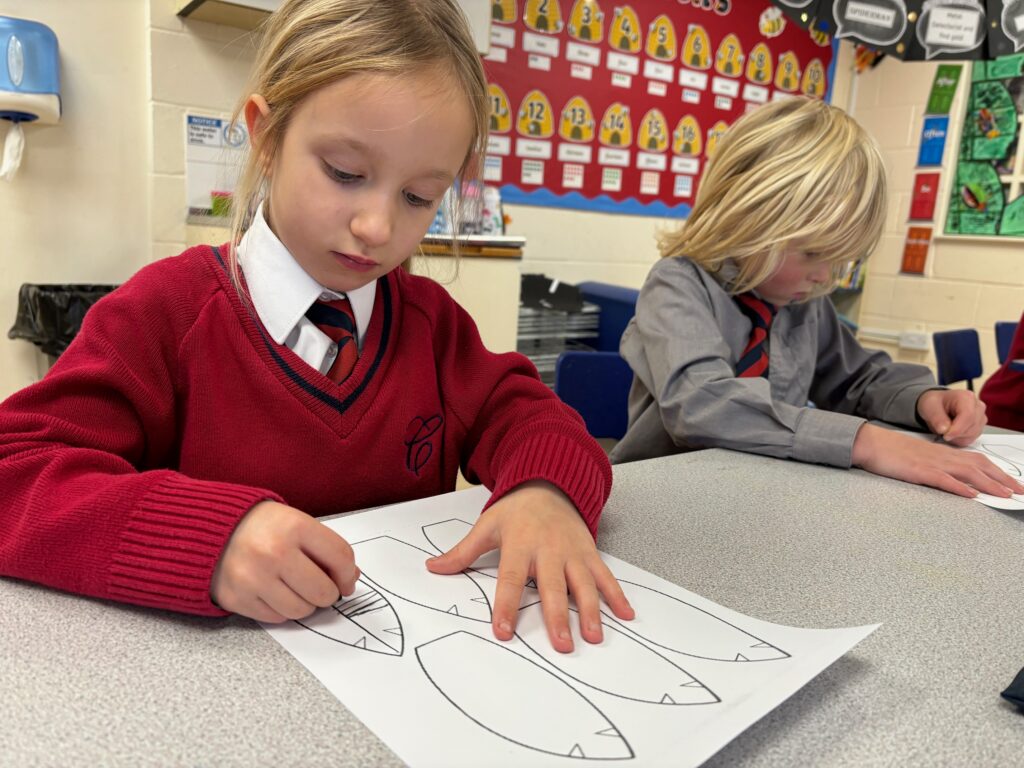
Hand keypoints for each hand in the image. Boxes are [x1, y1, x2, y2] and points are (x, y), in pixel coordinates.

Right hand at [211, 500, 359, 621]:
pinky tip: (274, 592)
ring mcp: (254, 578)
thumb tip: (350, 577)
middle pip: (323, 592)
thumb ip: (325, 547)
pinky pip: (277, 618)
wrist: (207, 530)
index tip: (346, 580)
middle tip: (320, 587)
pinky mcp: (237, 599)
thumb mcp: (295, 521)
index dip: (348, 574)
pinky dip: (281, 609)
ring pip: (301, 610)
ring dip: (305, 604)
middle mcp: (274, 553)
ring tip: (295, 588)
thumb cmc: (260, 526)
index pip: (340, 558)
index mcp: (294, 527)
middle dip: (327, 593)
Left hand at [426, 480, 633, 653]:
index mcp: (520, 544)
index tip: (503, 632)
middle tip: (561, 645)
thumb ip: (463, 552)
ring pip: (584, 584)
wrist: (549, 483)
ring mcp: (573, 552)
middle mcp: (549, 549)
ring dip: (591, 611)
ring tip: (594, 637)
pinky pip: (605, 576)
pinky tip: (626, 615)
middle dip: (558, 616)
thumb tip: (432, 568)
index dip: (505, 606)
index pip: (510, 579)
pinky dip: (617, 595)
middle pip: (553, 587)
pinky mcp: (590, 552)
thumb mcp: (487, 526)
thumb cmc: (515, 511)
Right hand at [852, 423, 1023, 497]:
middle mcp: (942, 456)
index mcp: (944, 453)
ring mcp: (931, 463)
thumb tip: (958, 481)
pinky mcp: (918, 470)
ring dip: (989, 484)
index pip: (979, 461)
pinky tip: (970, 494)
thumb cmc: (892, 451)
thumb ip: (939, 466)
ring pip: (967, 472)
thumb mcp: (920, 457)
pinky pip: (942, 479)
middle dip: (1003, 479)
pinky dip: (959, 487)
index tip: (1014, 484)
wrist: (870, 443)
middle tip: (1021, 492)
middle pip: (980, 466)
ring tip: (1005, 495)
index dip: (999, 472)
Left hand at [916, 389, 986, 445]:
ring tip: (945, 430)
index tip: (945, 435)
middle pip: (972, 427)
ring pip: (973, 435)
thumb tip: (944, 430)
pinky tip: (951, 433)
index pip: (968, 416)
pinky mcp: (979, 427)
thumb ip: (936, 417)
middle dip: (956, 434)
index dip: (957, 429)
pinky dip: (959, 440)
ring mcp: (980, 417)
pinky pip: (971, 439)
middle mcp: (978, 407)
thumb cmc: (935, 403)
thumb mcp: (929, 407)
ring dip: (957, 437)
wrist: (938, 405)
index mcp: (966, 397)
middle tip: (941, 432)